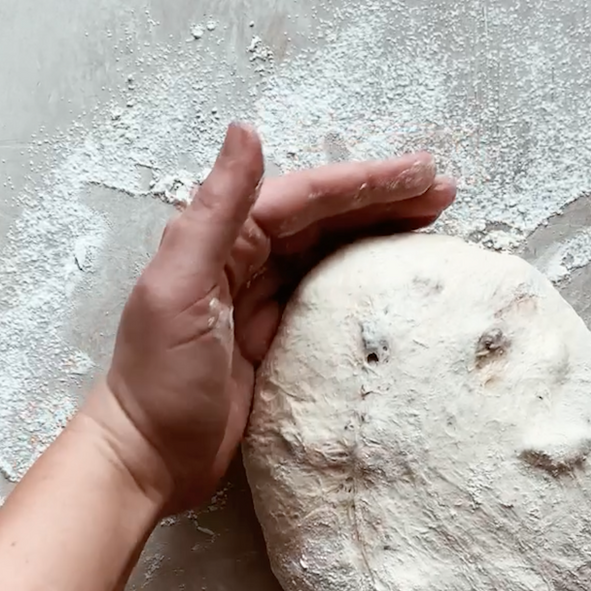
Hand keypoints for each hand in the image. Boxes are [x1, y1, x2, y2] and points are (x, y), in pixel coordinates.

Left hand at [84, 122, 456, 512]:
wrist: (146, 459)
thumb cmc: (159, 378)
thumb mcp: (180, 288)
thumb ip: (215, 212)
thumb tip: (246, 131)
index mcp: (223, 241)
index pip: (306, 198)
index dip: (366, 182)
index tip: (422, 174)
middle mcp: (244, 262)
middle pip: (325, 218)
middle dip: (384, 200)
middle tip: (444, 191)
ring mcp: (261, 302)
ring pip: (331, 252)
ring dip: (379, 233)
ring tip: (432, 224)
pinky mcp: (275, 341)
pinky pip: (328, 297)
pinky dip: (362, 280)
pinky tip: (392, 280)